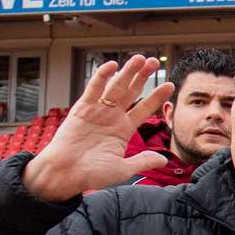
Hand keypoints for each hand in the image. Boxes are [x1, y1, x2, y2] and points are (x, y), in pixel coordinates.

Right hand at [22, 55, 173, 202]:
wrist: (64, 175)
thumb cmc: (90, 175)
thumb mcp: (122, 169)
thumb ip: (142, 161)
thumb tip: (163, 161)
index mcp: (123, 130)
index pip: (144, 109)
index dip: (156, 97)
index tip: (170, 85)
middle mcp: (112, 117)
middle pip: (131, 92)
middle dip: (143, 77)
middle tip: (155, 62)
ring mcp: (97, 111)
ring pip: (115, 87)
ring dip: (127, 72)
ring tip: (140, 58)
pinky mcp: (81, 109)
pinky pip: (93, 90)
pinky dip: (101, 77)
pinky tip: (112, 65)